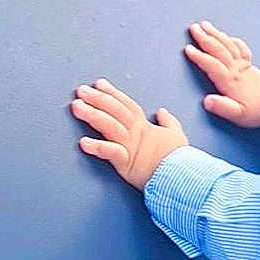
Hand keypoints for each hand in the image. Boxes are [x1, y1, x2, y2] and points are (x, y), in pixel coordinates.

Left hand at [71, 78, 188, 189]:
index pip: (126, 105)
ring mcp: (130, 147)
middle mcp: (135, 133)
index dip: (112, 93)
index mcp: (145, 127)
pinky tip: (83, 142)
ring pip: (109, 126)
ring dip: (92, 115)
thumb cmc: (179, 158)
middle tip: (82, 90)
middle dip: (97, 98)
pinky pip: (110, 152)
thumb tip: (162, 111)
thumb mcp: (177, 135)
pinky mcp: (127, 163)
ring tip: (77, 106)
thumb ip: (168, 121)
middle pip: (115, 110)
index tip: (99, 83)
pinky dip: (97, 147)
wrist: (182, 176)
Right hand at [185, 21, 259, 128]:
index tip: (188, 49)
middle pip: (219, 50)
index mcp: (230, 82)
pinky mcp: (248, 63)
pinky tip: (224, 35)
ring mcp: (243, 64)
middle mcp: (236, 70)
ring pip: (228, 45)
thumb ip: (223, 108)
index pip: (212, 65)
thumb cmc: (254, 111)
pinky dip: (231, 40)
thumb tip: (207, 101)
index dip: (200, 57)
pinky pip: (240, 47)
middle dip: (205, 38)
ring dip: (215, 34)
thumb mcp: (238, 115)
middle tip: (193, 28)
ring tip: (203, 25)